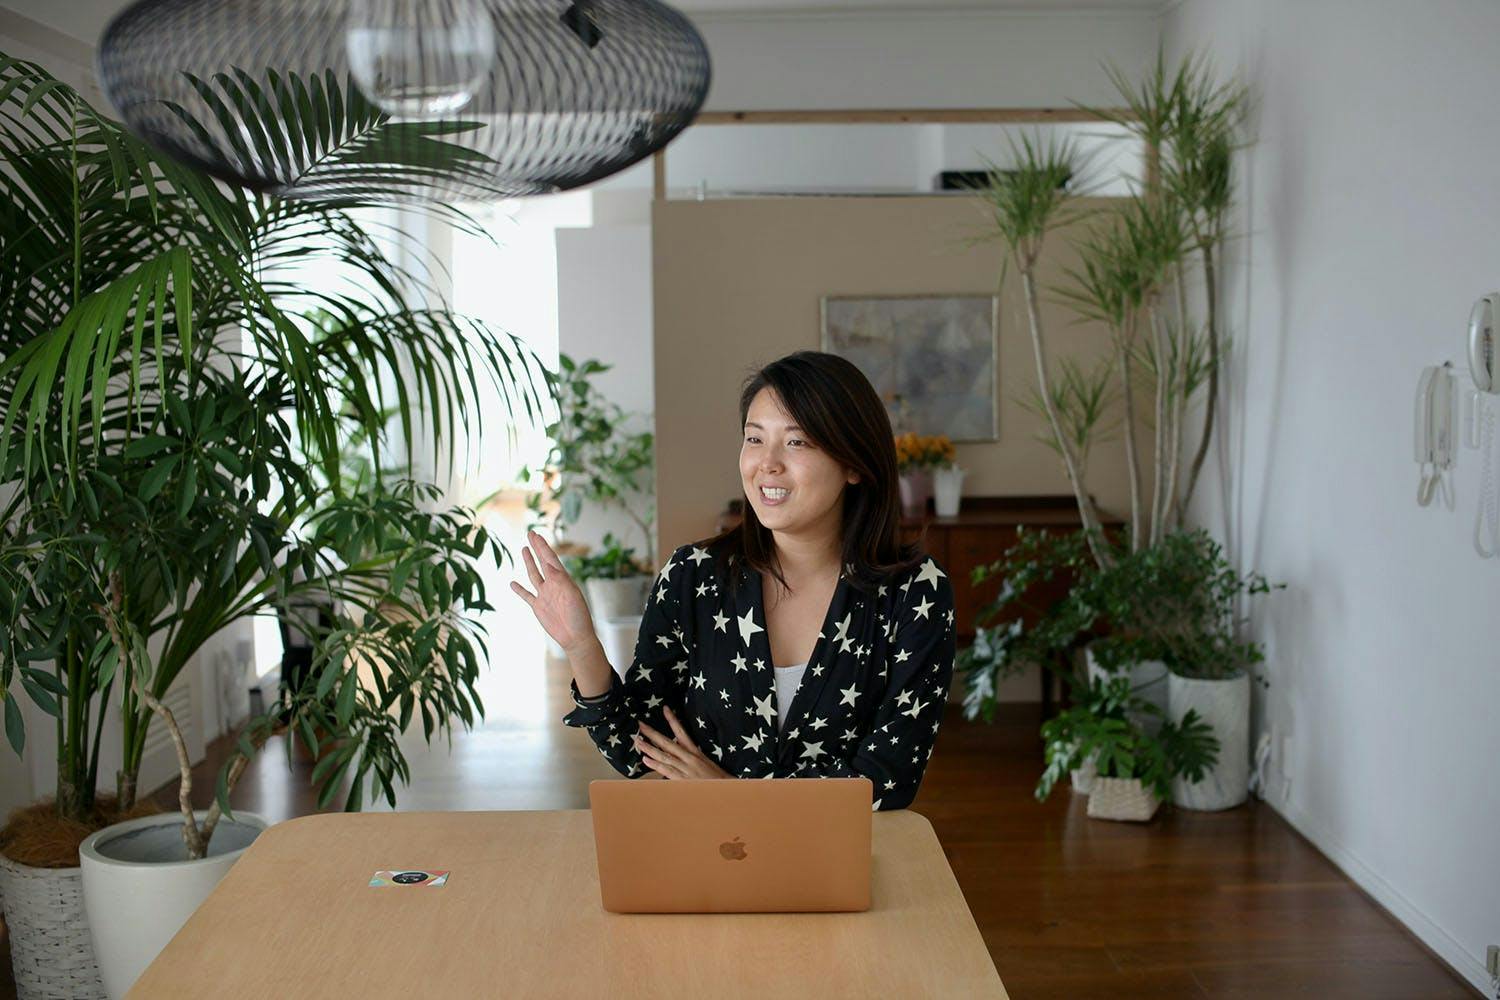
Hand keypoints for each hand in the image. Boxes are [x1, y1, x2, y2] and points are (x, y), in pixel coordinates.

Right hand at [509, 529, 594, 652]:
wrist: (576, 637)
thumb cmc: (579, 617)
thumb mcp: (572, 596)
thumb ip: (561, 580)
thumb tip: (550, 566)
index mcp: (563, 580)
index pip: (551, 558)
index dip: (543, 546)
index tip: (536, 535)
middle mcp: (553, 585)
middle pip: (542, 561)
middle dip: (536, 547)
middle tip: (530, 533)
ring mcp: (545, 595)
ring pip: (534, 574)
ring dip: (529, 562)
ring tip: (524, 549)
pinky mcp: (538, 607)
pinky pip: (526, 595)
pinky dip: (519, 589)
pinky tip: (512, 583)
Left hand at [633, 706, 732, 779]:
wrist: (728, 788)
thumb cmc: (718, 779)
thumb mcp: (707, 764)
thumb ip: (694, 759)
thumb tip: (682, 755)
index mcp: (695, 752)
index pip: (681, 731)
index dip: (672, 720)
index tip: (665, 709)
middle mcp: (689, 757)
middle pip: (667, 742)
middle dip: (653, 733)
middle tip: (640, 724)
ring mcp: (685, 768)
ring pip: (664, 755)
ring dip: (649, 748)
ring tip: (638, 741)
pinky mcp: (683, 779)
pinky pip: (667, 770)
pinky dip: (656, 765)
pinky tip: (646, 760)